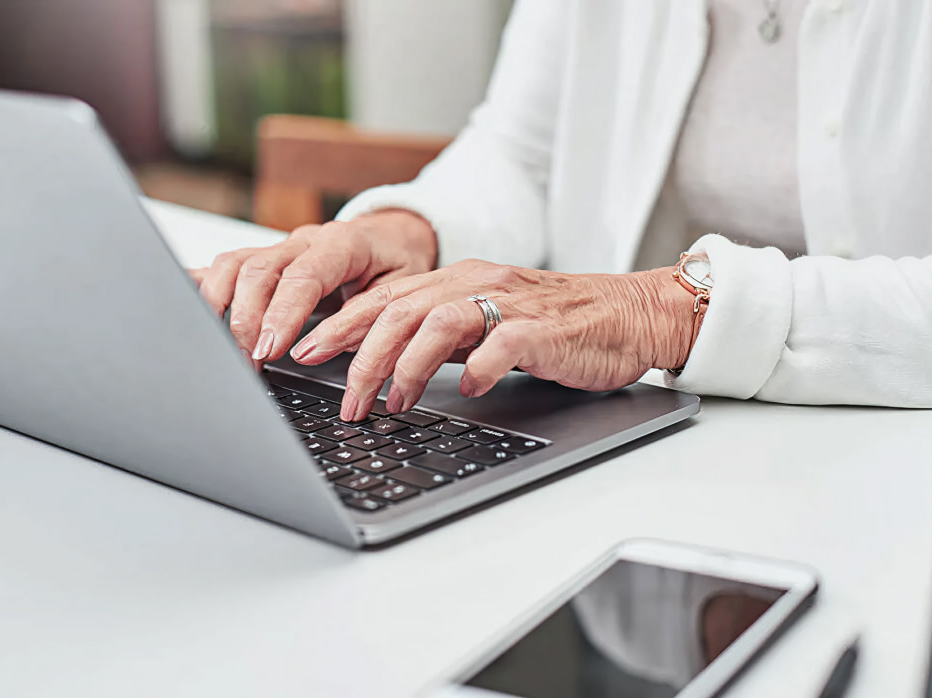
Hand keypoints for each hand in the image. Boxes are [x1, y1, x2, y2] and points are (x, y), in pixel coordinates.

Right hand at [188, 210, 436, 367]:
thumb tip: (331, 345)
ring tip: (225, 349)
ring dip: (221, 307)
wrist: (392, 234)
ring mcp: (279, 247)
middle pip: (259, 271)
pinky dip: (202, 285)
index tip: (270, 348)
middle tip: (249, 361)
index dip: (282, 314)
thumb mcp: (400, 290)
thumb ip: (367, 316)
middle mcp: (303, 241)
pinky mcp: (264, 258)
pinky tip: (183, 303)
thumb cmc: (397, 262)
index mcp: (342, 244)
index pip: (303, 276)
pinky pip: (226, 266)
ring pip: (234, 265)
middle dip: (247, 320)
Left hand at [288, 259, 697, 421]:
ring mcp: (511, 304)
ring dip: (406, 366)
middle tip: (342, 399)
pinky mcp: (544, 329)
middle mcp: (477, 283)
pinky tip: (471, 389)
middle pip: (399, 311)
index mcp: (457, 281)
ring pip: (438, 323)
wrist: (630, 315)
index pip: (385, 298)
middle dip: (359, 355)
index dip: (339, 325)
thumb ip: (439, 337)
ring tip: (390, 402)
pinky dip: (481, 366)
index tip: (302, 352)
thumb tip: (381, 366)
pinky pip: (503, 342)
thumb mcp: (485, 325)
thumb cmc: (557, 328)